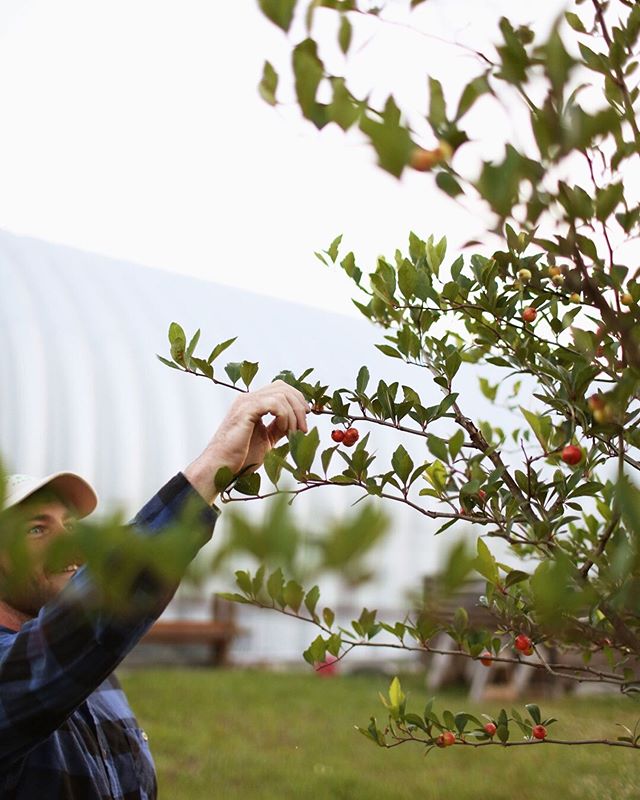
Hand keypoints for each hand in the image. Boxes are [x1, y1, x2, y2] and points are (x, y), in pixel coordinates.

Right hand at [184, 381, 309, 504]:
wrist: (221, 468)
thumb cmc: (240, 458)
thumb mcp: (266, 439)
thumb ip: (278, 427)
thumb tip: (297, 422)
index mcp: (252, 403)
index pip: (280, 388)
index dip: (297, 400)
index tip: (305, 419)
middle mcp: (248, 398)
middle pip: (283, 387)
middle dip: (299, 406)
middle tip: (303, 428)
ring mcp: (245, 402)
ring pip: (281, 394)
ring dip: (294, 414)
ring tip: (293, 433)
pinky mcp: (245, 410)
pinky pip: (274, 403)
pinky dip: (285, 416)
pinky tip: (283, 430)